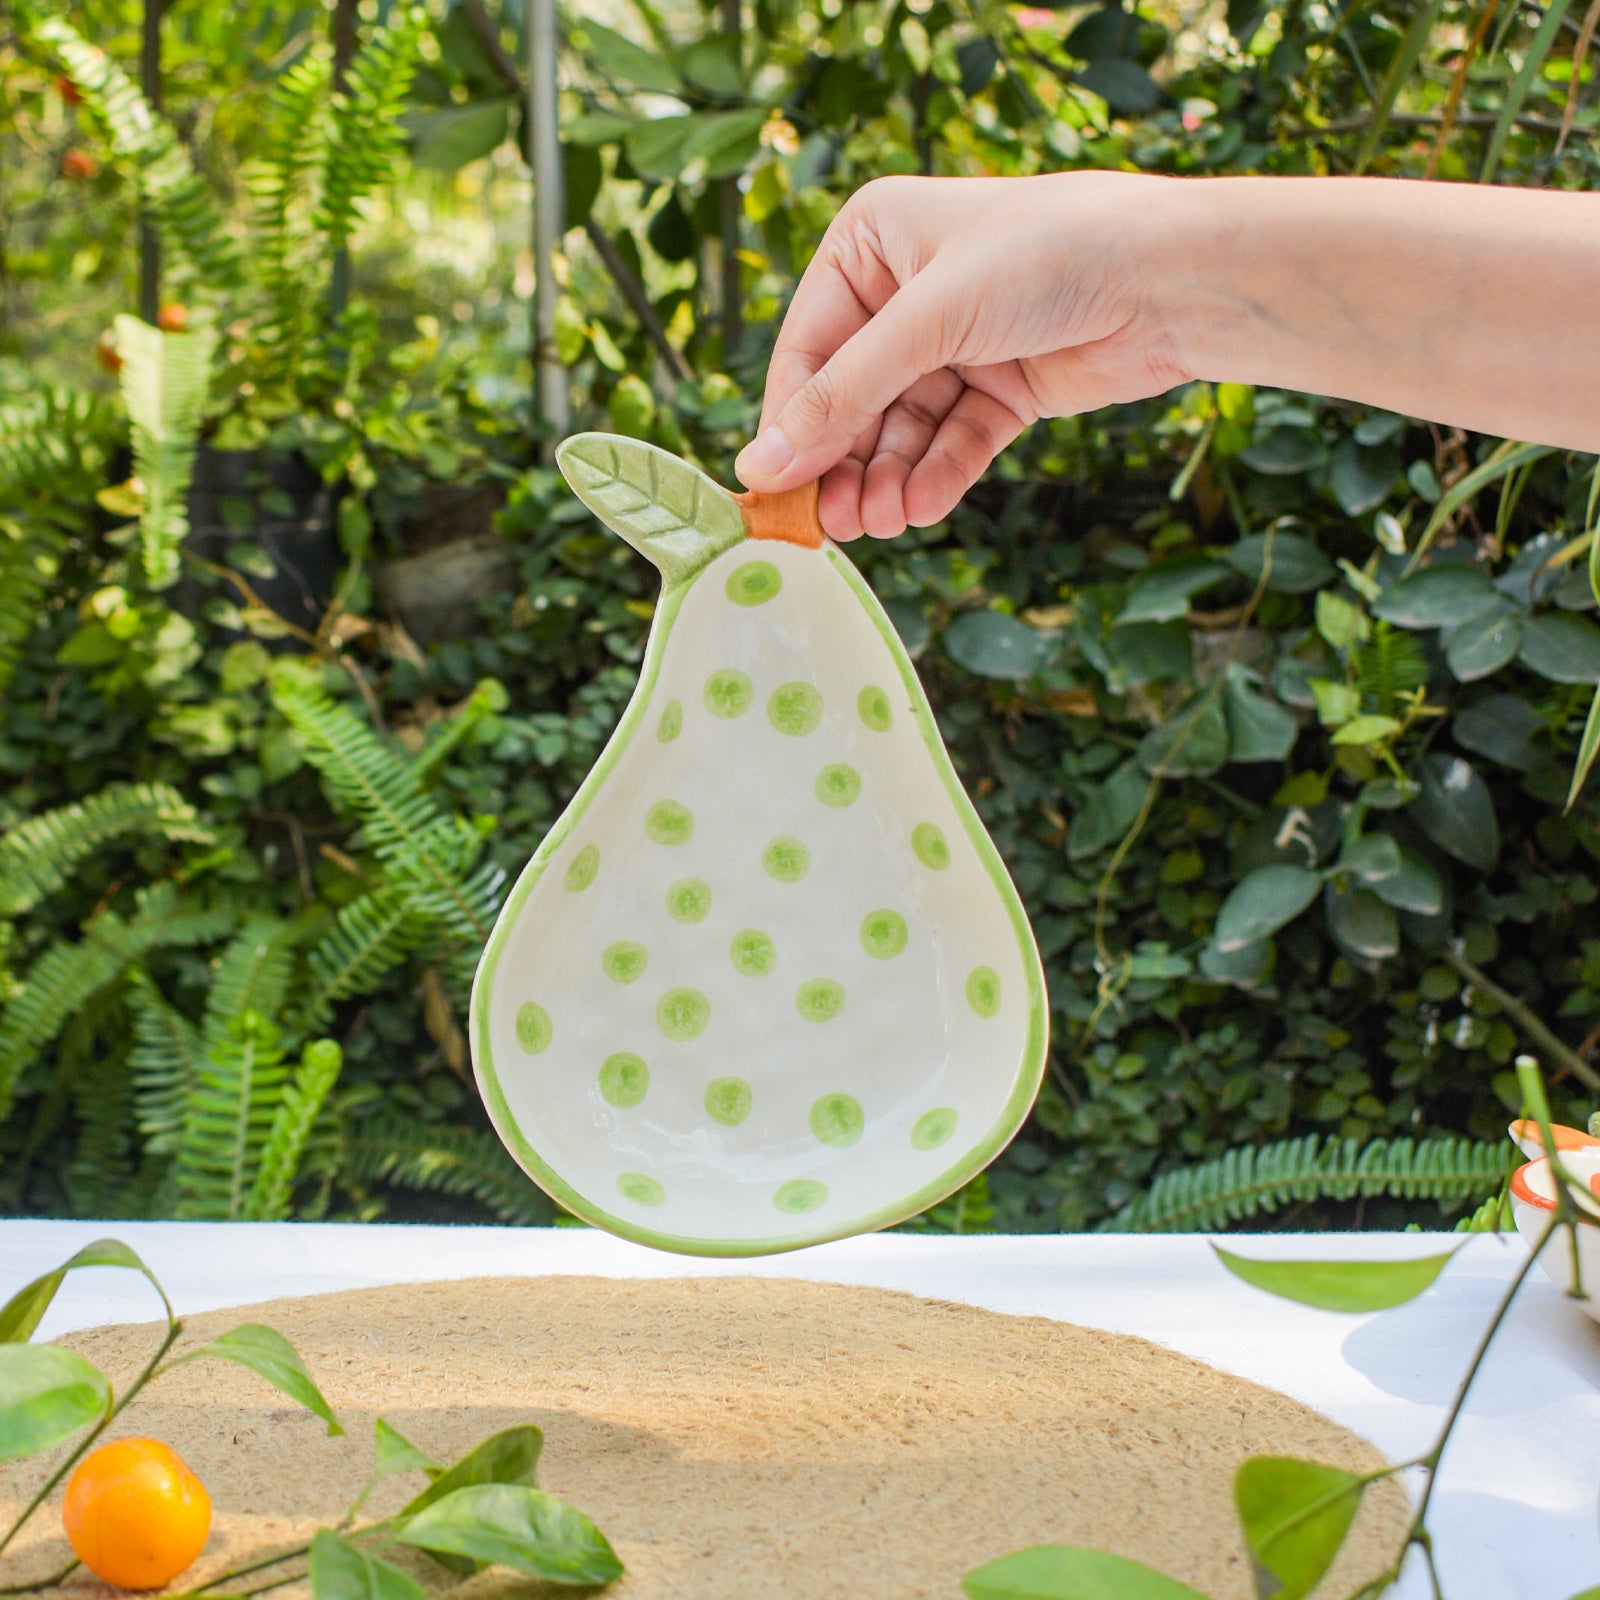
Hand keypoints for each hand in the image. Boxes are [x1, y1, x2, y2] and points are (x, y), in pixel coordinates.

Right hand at [734, 170, 1192, 539]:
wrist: (1169, 278)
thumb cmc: (1047, 257)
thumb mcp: (928, 320)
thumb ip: (845, 395)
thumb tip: (762, 465)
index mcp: (871, 244)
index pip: (807, 349)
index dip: (791, 423)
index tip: (772, 489)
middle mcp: (905, 292)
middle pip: (852, 398)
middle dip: (844, 463)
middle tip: (833, 525)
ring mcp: (955, 344)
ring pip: (901, 430)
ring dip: (888, 480)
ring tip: (880, 525)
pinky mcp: (1000, 388)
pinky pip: (952, 443)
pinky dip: (936, 477)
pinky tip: (921, 508)